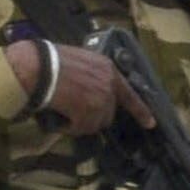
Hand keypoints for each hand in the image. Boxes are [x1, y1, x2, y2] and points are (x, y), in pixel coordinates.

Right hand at [4, 36, 132, 135]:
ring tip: (65, 114)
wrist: (38, 67)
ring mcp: (100, 98)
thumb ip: (92, 75)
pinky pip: (82, 128)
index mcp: (108, 69)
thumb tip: (91, 92)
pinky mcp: (88, 110)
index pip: (129, 94)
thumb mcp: (81, 60)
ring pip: (96, 123)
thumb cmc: (51, 61)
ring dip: (82, 123)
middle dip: (94, 116)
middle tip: (75, 112)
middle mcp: (109, 84)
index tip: (151, 123)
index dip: (141, 111)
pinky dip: (71, 128)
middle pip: (108, 113)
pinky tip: (61, 120)